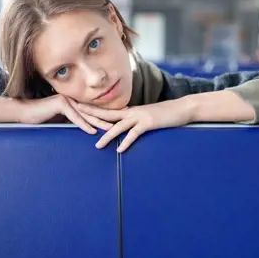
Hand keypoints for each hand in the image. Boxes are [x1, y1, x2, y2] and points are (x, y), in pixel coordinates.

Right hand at [18, 95, 113, 134]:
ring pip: (86, 114)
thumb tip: (85, 127)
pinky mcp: (60, 104)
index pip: (92, 109)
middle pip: (92, 110)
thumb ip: (72, 120)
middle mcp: (72, 98)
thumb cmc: (41, 117)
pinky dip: (83, 125)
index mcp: (74, 101)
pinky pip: (74, 117)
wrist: (25, 113)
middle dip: (107, 117)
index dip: (105, 113)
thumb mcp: (60, 119)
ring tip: (110, 129)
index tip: (119, 118)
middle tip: (122, 121)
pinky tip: (92, 131)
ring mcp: (67, 99)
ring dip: (99, 122)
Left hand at [75, 98, 194, 151]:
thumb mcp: (147, 117)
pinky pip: (134, 134)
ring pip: (118, 126)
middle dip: (91, 114)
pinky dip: (126, 142)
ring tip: (97, 146)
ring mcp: (140, 116)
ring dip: (107, 136)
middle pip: (107, 114)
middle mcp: (132, 112)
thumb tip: (127, 128)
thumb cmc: (165, 114)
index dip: (94, 110)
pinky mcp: (148, 123)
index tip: (80, 108)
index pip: (108, 111)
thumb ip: (135, 121)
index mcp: (130, 110)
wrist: (182, 108)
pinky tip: (119, 149)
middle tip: (76, 113)